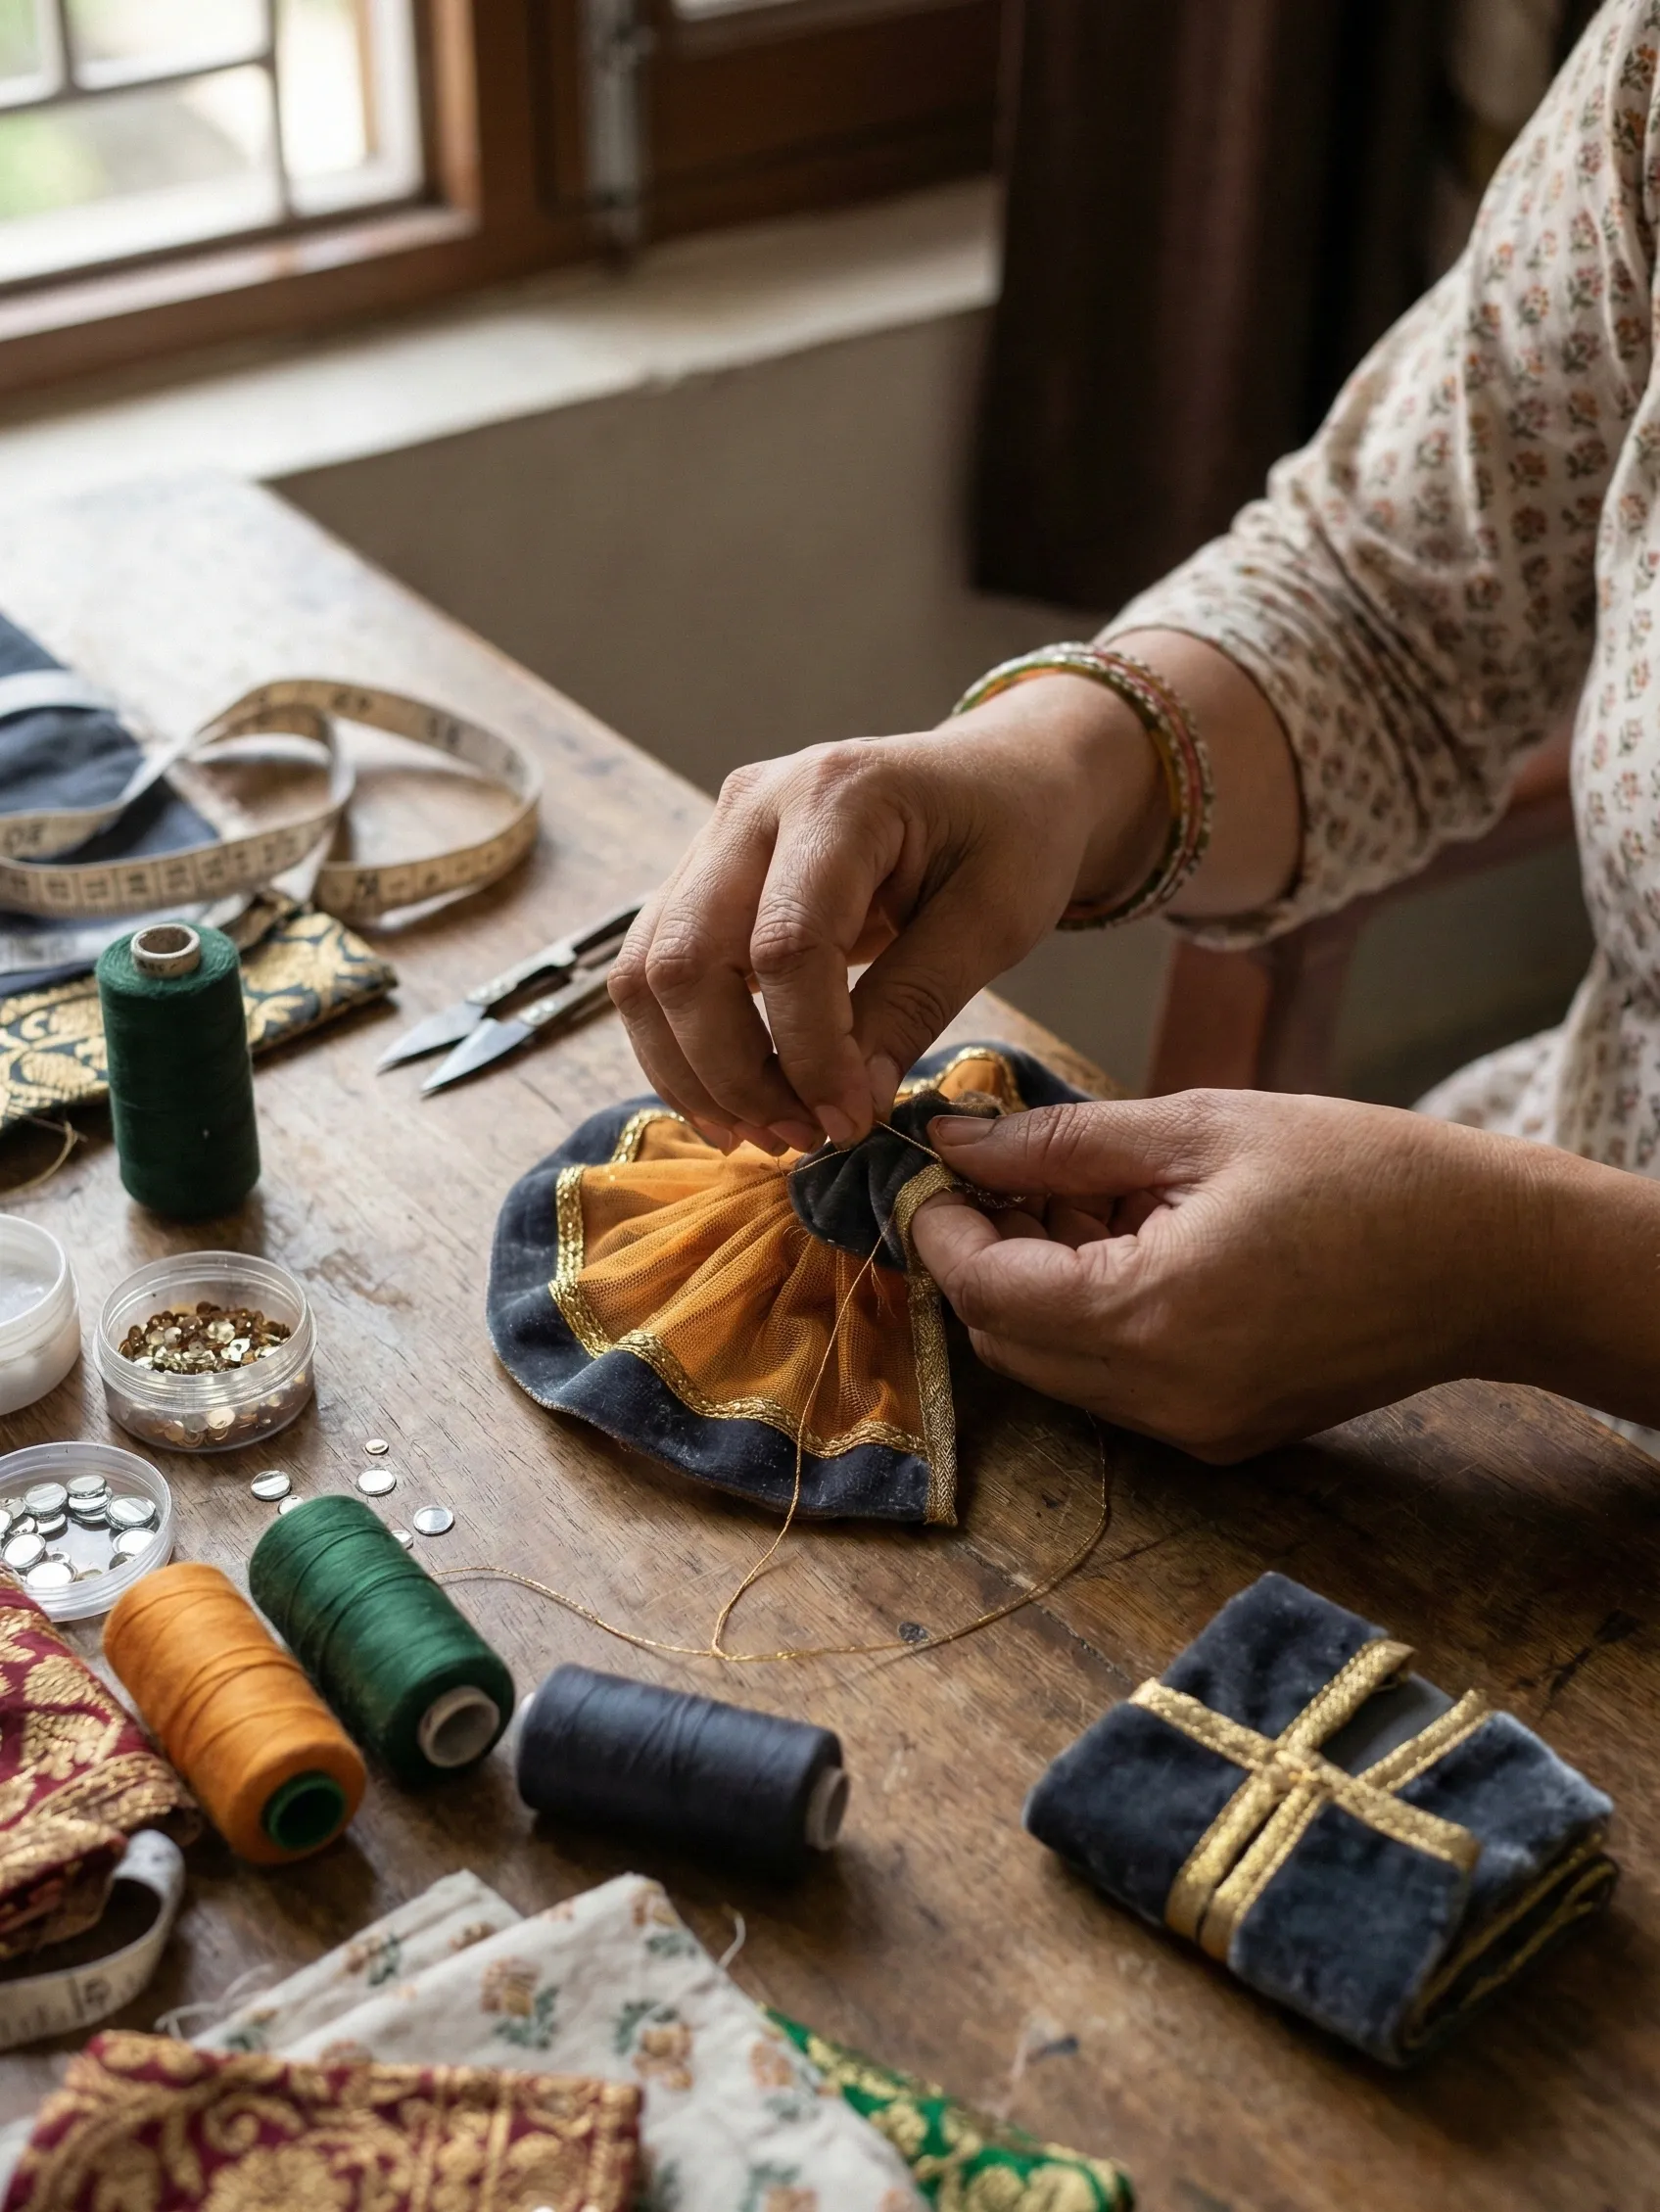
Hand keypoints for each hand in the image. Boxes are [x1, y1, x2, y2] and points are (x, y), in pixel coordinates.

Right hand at [607, 677, 1167, 1154]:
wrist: (1001, 777)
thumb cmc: (1012, 835)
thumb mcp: (996, 919)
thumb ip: (917, 1002)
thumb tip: (851, 1101)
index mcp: (841, 795)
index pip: (787, 944)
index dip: (811, 1051)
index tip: (852, 1120)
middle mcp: (756, 803)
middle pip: (686, 959)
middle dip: (733, 1072)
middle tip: (803, 1136)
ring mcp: (719, 835)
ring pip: (648, 971)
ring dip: (692, 1071)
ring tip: (765, 1132)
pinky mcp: (706, 873)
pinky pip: (657, 971)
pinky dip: (685, 1048)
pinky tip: (739, 1101)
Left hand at [909, 1089, 1558, 1459]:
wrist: (1494, 1259)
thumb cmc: (1362, 1174)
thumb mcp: (1198, 1128)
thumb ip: (1060, 1141)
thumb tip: (955, 1143)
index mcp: (1148, 1315)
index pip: (983, 1289)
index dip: (941, 1226)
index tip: (935, 1164)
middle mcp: (1160, 1398)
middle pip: (1004, 1341)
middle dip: (984, 1257)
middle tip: (1007, 1171)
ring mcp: (1193, 1430)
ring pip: (1055, 1368)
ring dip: (1039, 1288)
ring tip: (1089, 1197)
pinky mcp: (1223, 1436)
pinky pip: (1115, 1385)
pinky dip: (1095, 1318)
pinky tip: (1138, 1242)